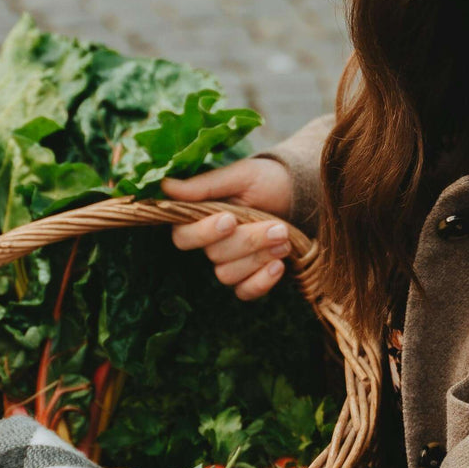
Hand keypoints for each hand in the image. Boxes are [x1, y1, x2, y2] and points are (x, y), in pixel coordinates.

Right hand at [162, 158, 297, 300]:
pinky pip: (244, 292)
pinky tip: (279, 265)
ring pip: (228, 274)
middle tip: (278, 227)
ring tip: (284, 238)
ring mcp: (229, 262)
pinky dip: (261, 281)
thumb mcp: (241, 175)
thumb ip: (206, 185)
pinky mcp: (248, 277)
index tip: (230, 220)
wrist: (302, 194)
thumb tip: (166, 186)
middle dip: (248, 241)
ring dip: (259, 257)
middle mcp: (211, 243)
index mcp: (201, 217)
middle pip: (214, 255)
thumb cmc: (267, 181)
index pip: (184, 236)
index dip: (204, 233)